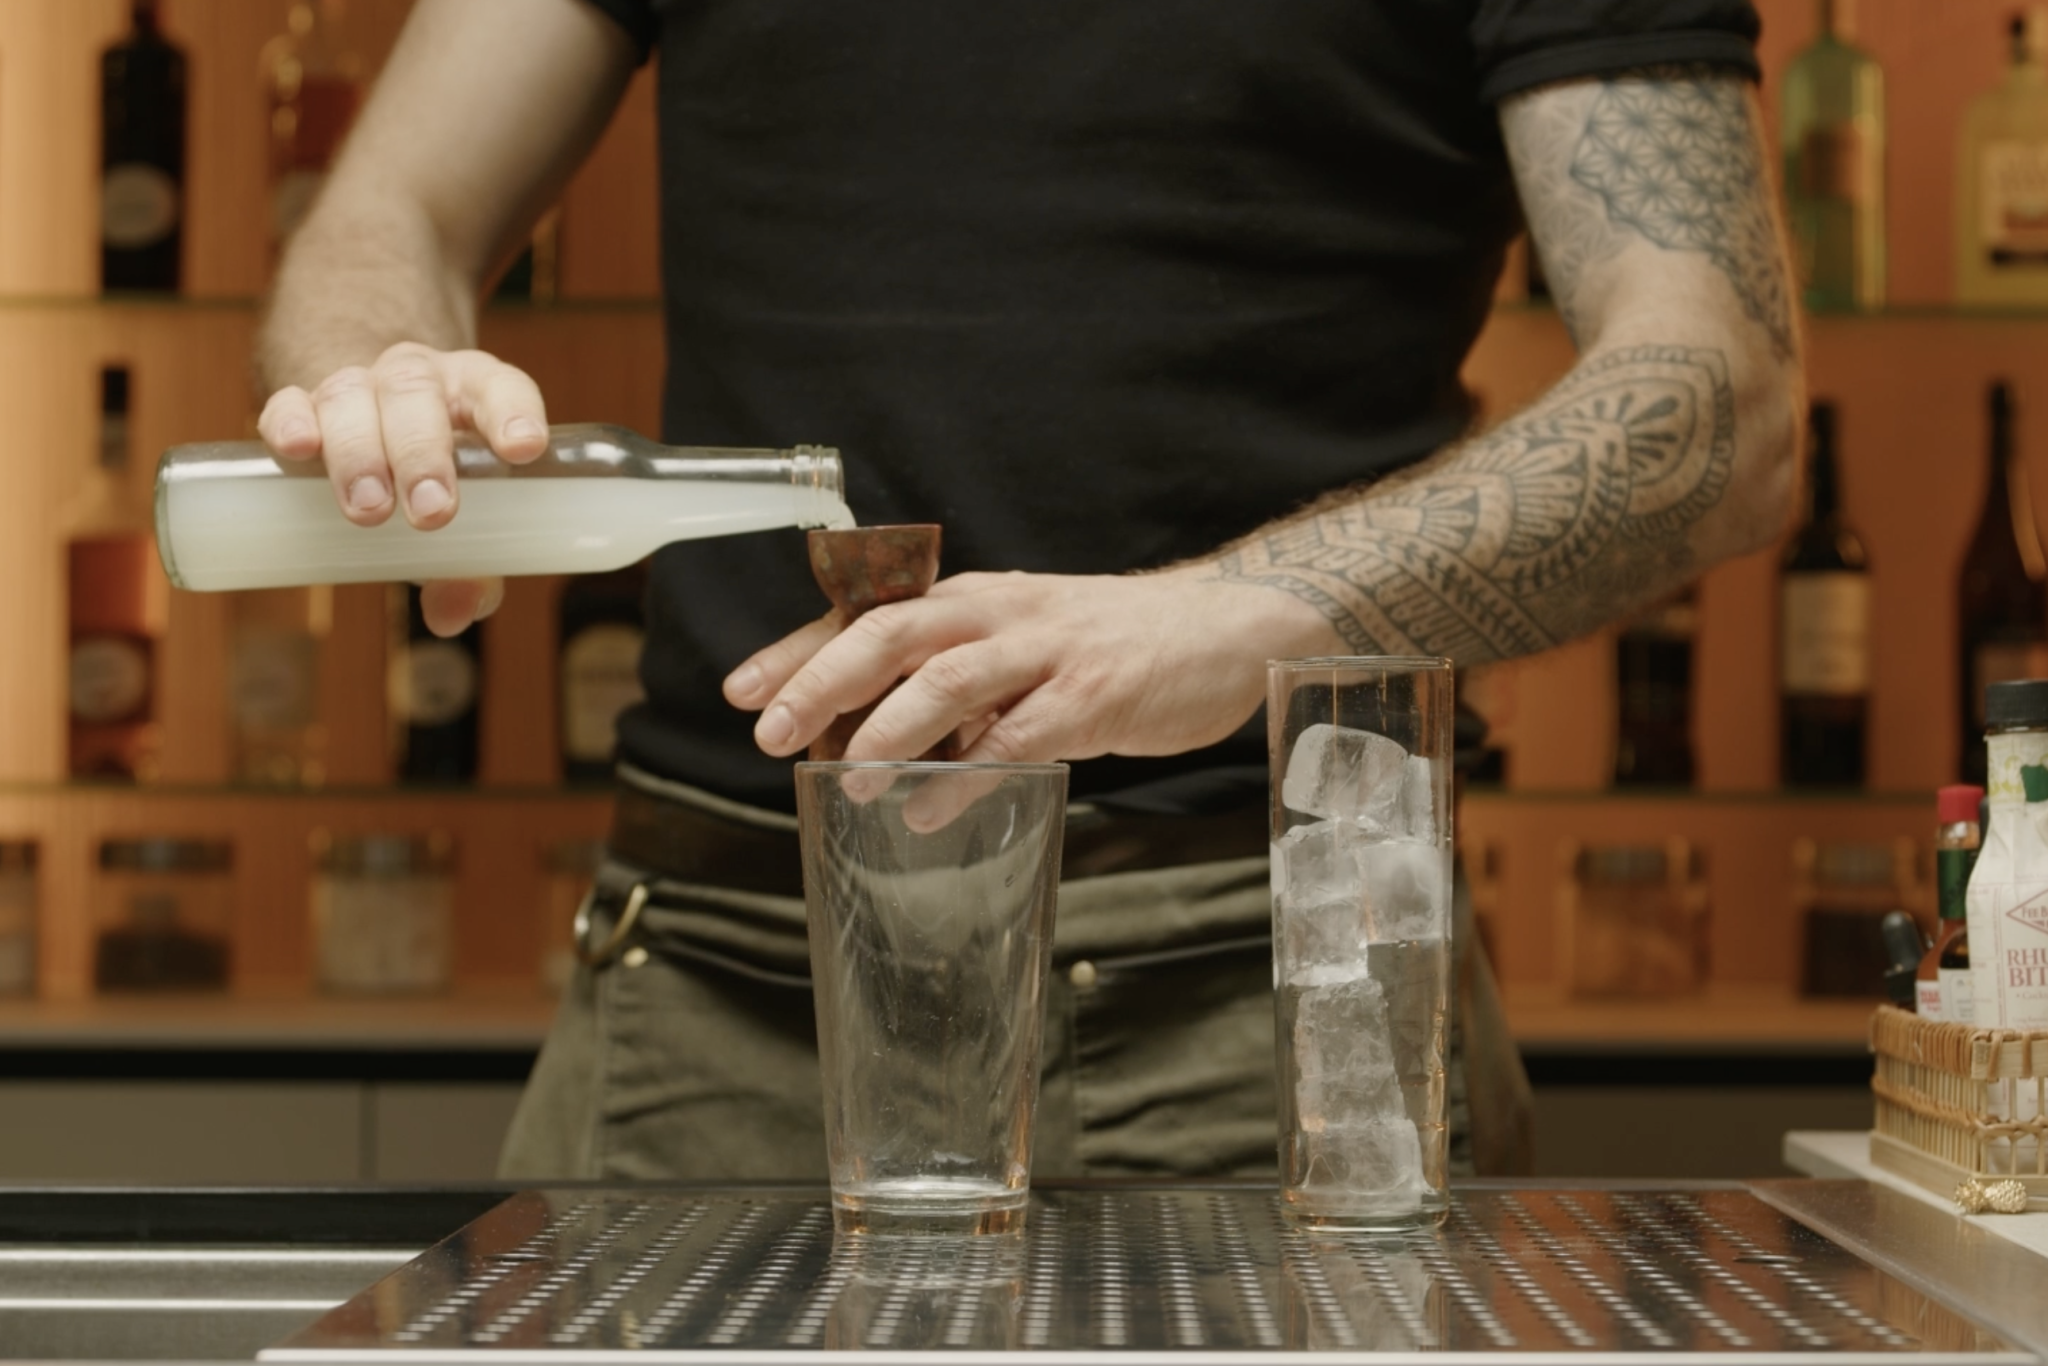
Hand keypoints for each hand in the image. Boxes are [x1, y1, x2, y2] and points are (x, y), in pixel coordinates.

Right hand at [257, 343, 548, 635]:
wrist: (370, 429)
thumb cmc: (438, 479)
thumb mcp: (469, 516)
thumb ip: (471, 567)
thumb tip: (452, 615)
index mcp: (475, 393)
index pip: (501, 388)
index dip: (513, 414)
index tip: (523, 448)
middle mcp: (417, 379)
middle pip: (417, 395)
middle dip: (424, 454)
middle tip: (432, 513)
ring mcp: (358, 385)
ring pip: (353, 396)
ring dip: (360, 452)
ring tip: (369, 509)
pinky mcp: (302, 401)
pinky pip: (289, 401)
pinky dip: (291, 422)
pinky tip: (297, 448)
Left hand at [724, 566, 1325, 823]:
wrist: (1224, 627)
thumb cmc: (1108, 644)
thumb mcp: (1020, 642)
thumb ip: (955, 684)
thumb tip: (871, 739)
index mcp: (973, 598)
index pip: (868, 614)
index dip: (799, 649)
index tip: (740, 690)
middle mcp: (1000, 613)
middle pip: (892, 634)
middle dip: (822, 682)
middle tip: (768, 733)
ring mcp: (1048, 652)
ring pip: (948, 680)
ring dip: (886, 729)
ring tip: (842, 775)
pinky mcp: (1094, 697)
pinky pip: (1017, 737)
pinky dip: (965, 775)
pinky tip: (925, 807)